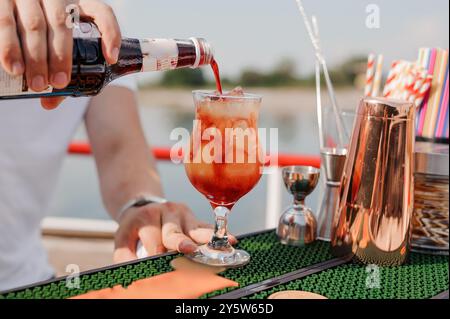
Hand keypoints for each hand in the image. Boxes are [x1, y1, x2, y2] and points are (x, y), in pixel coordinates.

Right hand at [0, 0, 120, 108]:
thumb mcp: (58, 45)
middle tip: (58, 83)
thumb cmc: (44, 35)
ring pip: (35, 24)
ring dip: (35, 57)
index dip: (110, 34)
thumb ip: (57, 70)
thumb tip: (49, 103)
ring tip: (37, 83)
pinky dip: (9, 47)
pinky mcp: (3, 0)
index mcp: (78, 3)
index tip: (112, 59)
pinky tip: (13, 68)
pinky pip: (5, 22)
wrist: (16, 14)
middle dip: (60, 57)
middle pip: (61, 23)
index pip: (102, 12)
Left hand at [113, 202, 237, 262]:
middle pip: (173, 232)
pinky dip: (217, 235)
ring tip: (218, 246)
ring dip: (205, 240)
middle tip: (188, 249)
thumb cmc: (134, 228)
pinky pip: (207, 227)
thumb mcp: (123, 239)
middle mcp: (166, 211)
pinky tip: (230, 240)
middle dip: (181, 242)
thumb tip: (132, 271)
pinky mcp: (195, 218)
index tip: (162, 263)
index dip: (158, 253)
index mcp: (146, 218)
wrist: (143, 206)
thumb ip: (124, 256)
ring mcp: (183, 213)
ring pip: (194, 229)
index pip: (153, 239)